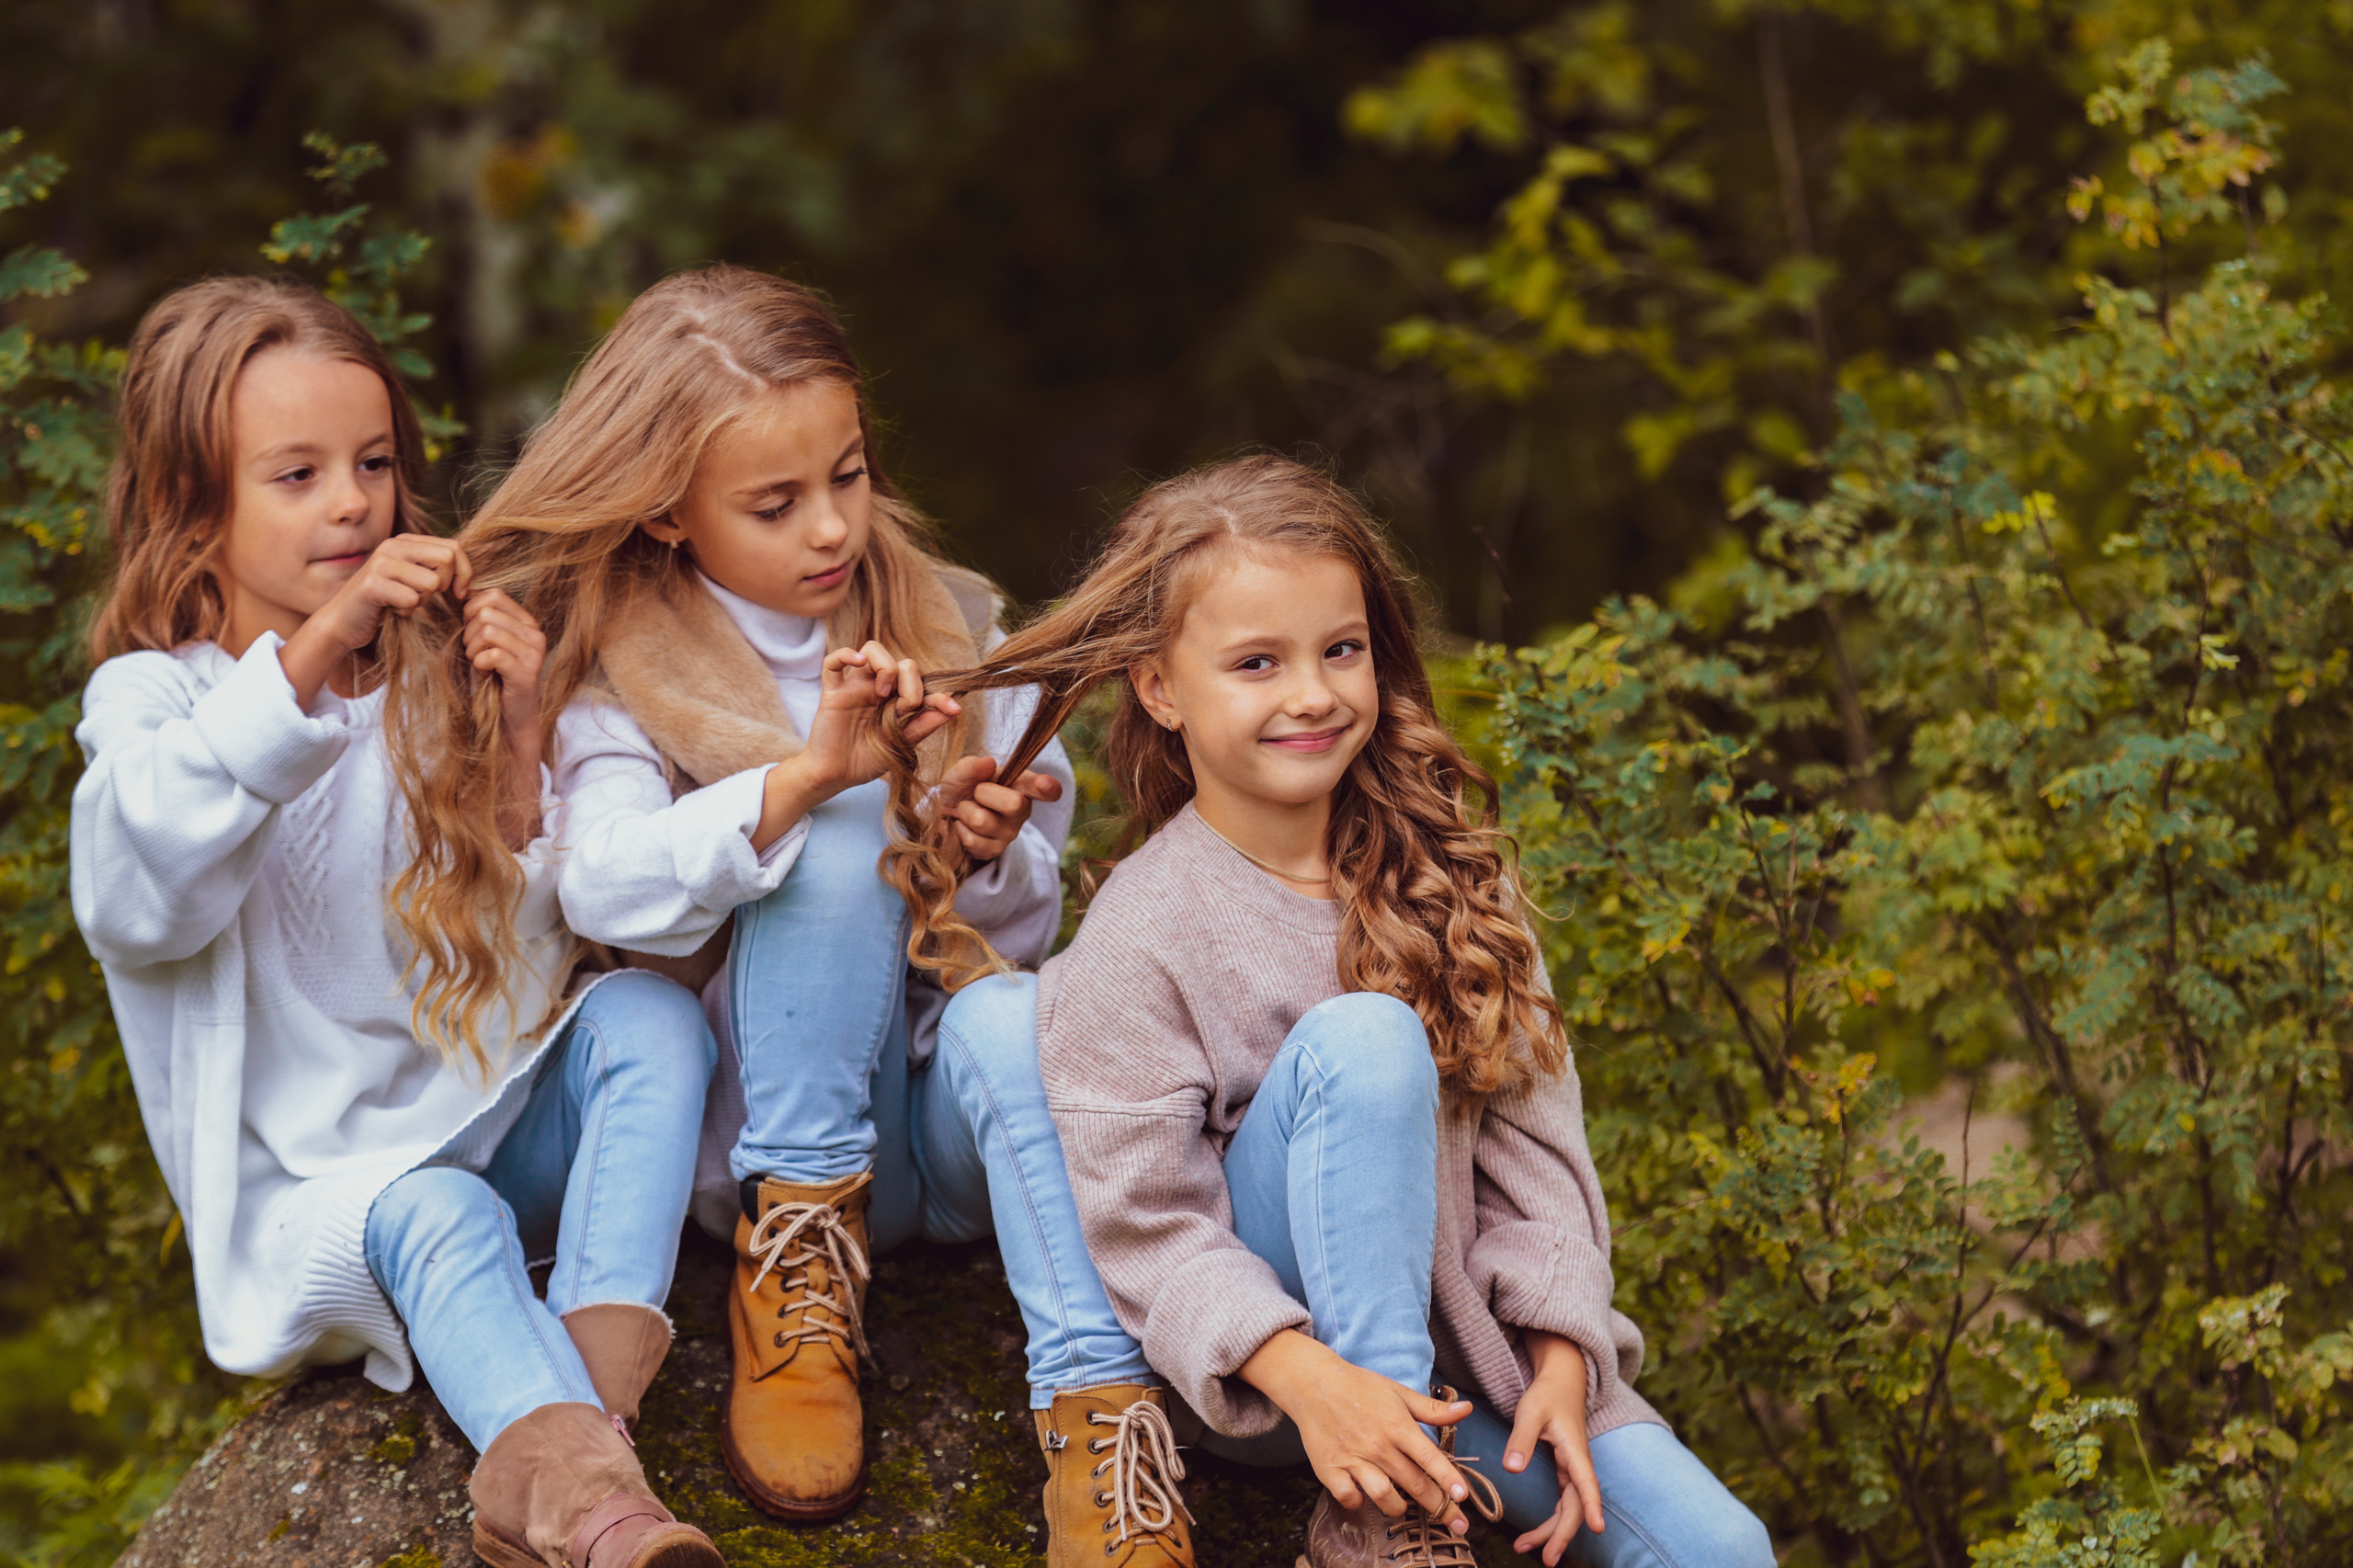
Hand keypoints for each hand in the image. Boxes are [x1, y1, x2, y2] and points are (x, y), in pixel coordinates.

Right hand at [280, 534, 471, 707]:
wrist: (343, 621)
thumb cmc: (385, 602)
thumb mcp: (412, 579)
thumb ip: (435, 568)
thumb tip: (469, 574)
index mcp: (405, 541)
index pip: (454, 547)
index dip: (463, 573)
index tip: (458, 592)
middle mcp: (393, 546)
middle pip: (446, 559)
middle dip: (443, 585)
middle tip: (424, 596)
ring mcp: (381, 563)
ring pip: (431, 582)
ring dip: (422, 600)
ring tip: (402, 602)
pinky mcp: (372, 584)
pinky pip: (412, 599)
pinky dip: (406, 611)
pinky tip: (390, 609)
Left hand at [461, 588, 546, 730]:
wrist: (512, 714)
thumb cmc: (495, 675)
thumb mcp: (490, 641)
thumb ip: (482, 617)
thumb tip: (461, 590)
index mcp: (528, 622)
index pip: (494, 595)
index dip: (471, 608)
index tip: (469, 629)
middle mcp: (535, 634)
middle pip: (486, 613)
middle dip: (469, 633)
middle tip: (474, 653)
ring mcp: (534, 654)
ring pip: (487, 631)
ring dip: (473, 650)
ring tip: (479, 663)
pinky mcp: (526, 673)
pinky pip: (492, 655)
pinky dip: (479, 664)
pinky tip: (484, 673)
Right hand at [753, 640, 961, 850]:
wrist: (837, 776)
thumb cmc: (868, 760)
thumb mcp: (903, 745)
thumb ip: (925, 724)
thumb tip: (954, 709)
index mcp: (897, 700)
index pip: (921, 683)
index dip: (938, 692)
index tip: (952, 708)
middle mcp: (879, 689)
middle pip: (902, 662)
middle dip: (911, 682)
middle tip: (904, 708)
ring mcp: (856, 687)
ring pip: (873, 649)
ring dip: (886, 666)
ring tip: (883, 693)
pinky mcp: (833, 692)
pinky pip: (833, 662)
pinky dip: (846, 654)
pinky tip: (858, 662)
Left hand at [931, 755, 1063, 864]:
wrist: (944, 812)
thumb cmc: (962, 787)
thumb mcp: (963, 771)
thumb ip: (972, 766)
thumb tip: (988, 763)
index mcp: (1021, 784)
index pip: (1039, 787)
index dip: (1047, 787)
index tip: (1045, 784)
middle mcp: (1022, 809)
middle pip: (1013, 803)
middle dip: (983, 793)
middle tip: (975, 792)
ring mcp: (1010, 832)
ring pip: (981, 821)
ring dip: (964, 812)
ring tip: (966, 809)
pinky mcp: (996, 850)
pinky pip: (971, 840)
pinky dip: (959, 830)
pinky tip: (963, 826)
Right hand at [1239, 1329, 1475, 1532]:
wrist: (1312, 1383)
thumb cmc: (1359, 1386)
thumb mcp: (1398, 1392)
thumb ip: (1432, 1408)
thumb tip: (1466, 1409)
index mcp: (1397, 1426)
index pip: (1430, 1458)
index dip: (1449, 1479)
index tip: (1463, 1496)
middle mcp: (1378, 1445)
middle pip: (1413, 1484)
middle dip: (1439, 1506)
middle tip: (1456, 1522)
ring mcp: (1353, 1459)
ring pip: (1384, 1496)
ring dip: (1399, 1508)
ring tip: (1404, 1506)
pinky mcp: (1330, 1469)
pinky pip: (1349, 1496)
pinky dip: (1359, 1501)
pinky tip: (1364, 1495)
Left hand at [1504, 1331, 1605, 1564]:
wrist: (1562, 1381)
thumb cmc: (1547, 1395)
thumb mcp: (1530, 1412)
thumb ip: (1521, 1440)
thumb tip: (1512, 1469)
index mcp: (1574, 1450)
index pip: (1586, 1482)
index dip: (1592, 1505)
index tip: (1598, 1528)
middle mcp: (1578, 1465)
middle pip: (1576, 1505)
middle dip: (1563, 1533)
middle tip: (1548, 1558)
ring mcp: (1573, 1470)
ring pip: (1569, 1508)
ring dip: (1552, 1531)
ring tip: (1527, 1549)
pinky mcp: (1566, 1472)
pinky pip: (1562, 1502)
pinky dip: (1550, 1520)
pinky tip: (1534, 1535)